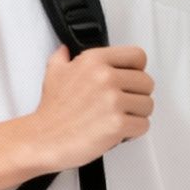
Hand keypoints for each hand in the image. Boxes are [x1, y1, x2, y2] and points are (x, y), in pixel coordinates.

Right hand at [27, 44, 154, 172]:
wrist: (42, 139)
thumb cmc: (51, 111)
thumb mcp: (54, 73)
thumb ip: (63, 57)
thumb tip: (65, 50)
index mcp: (95, 60)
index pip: (138, 56)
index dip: (136, 71)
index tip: (129, 81)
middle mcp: (106, 77)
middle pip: (147, 82)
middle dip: (137, 96)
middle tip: (121, 105)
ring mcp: (113, 101)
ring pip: (148, 105)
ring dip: (136, 115)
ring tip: (117, 118)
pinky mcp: (118, 124)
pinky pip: (144, 125)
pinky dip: (134, 131)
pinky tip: (119, 131)